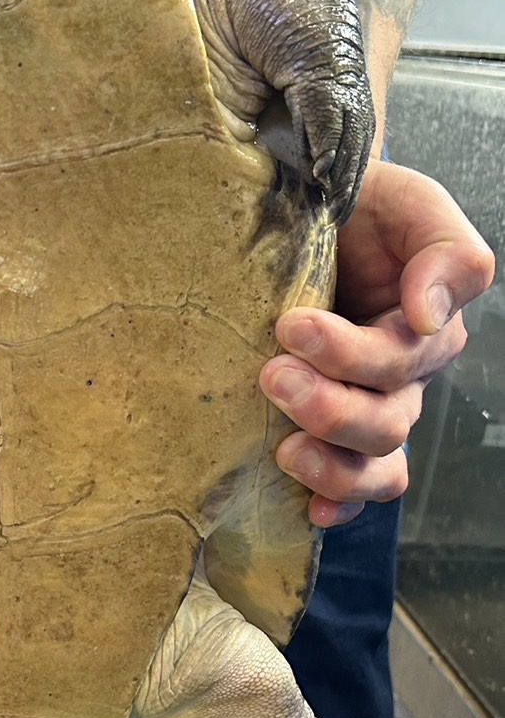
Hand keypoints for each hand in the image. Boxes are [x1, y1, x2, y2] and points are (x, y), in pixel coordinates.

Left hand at [259, 159, 494, 525]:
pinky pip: (350, 488)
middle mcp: (402, 378)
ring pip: (374, 464)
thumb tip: (428, 312)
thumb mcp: (413, 204)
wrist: (308, 209)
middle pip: (386, 421)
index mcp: (424, 328)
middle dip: (329, 407)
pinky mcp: (328, 429)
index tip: (291, 325)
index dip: (349, 353)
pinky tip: (309, 512)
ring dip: (331, 465)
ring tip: (283, 448)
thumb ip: (445, 252)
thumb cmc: (362, 207)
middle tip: (272, 375)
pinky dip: (336, 505)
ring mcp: (366, 408)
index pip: (401, 360)